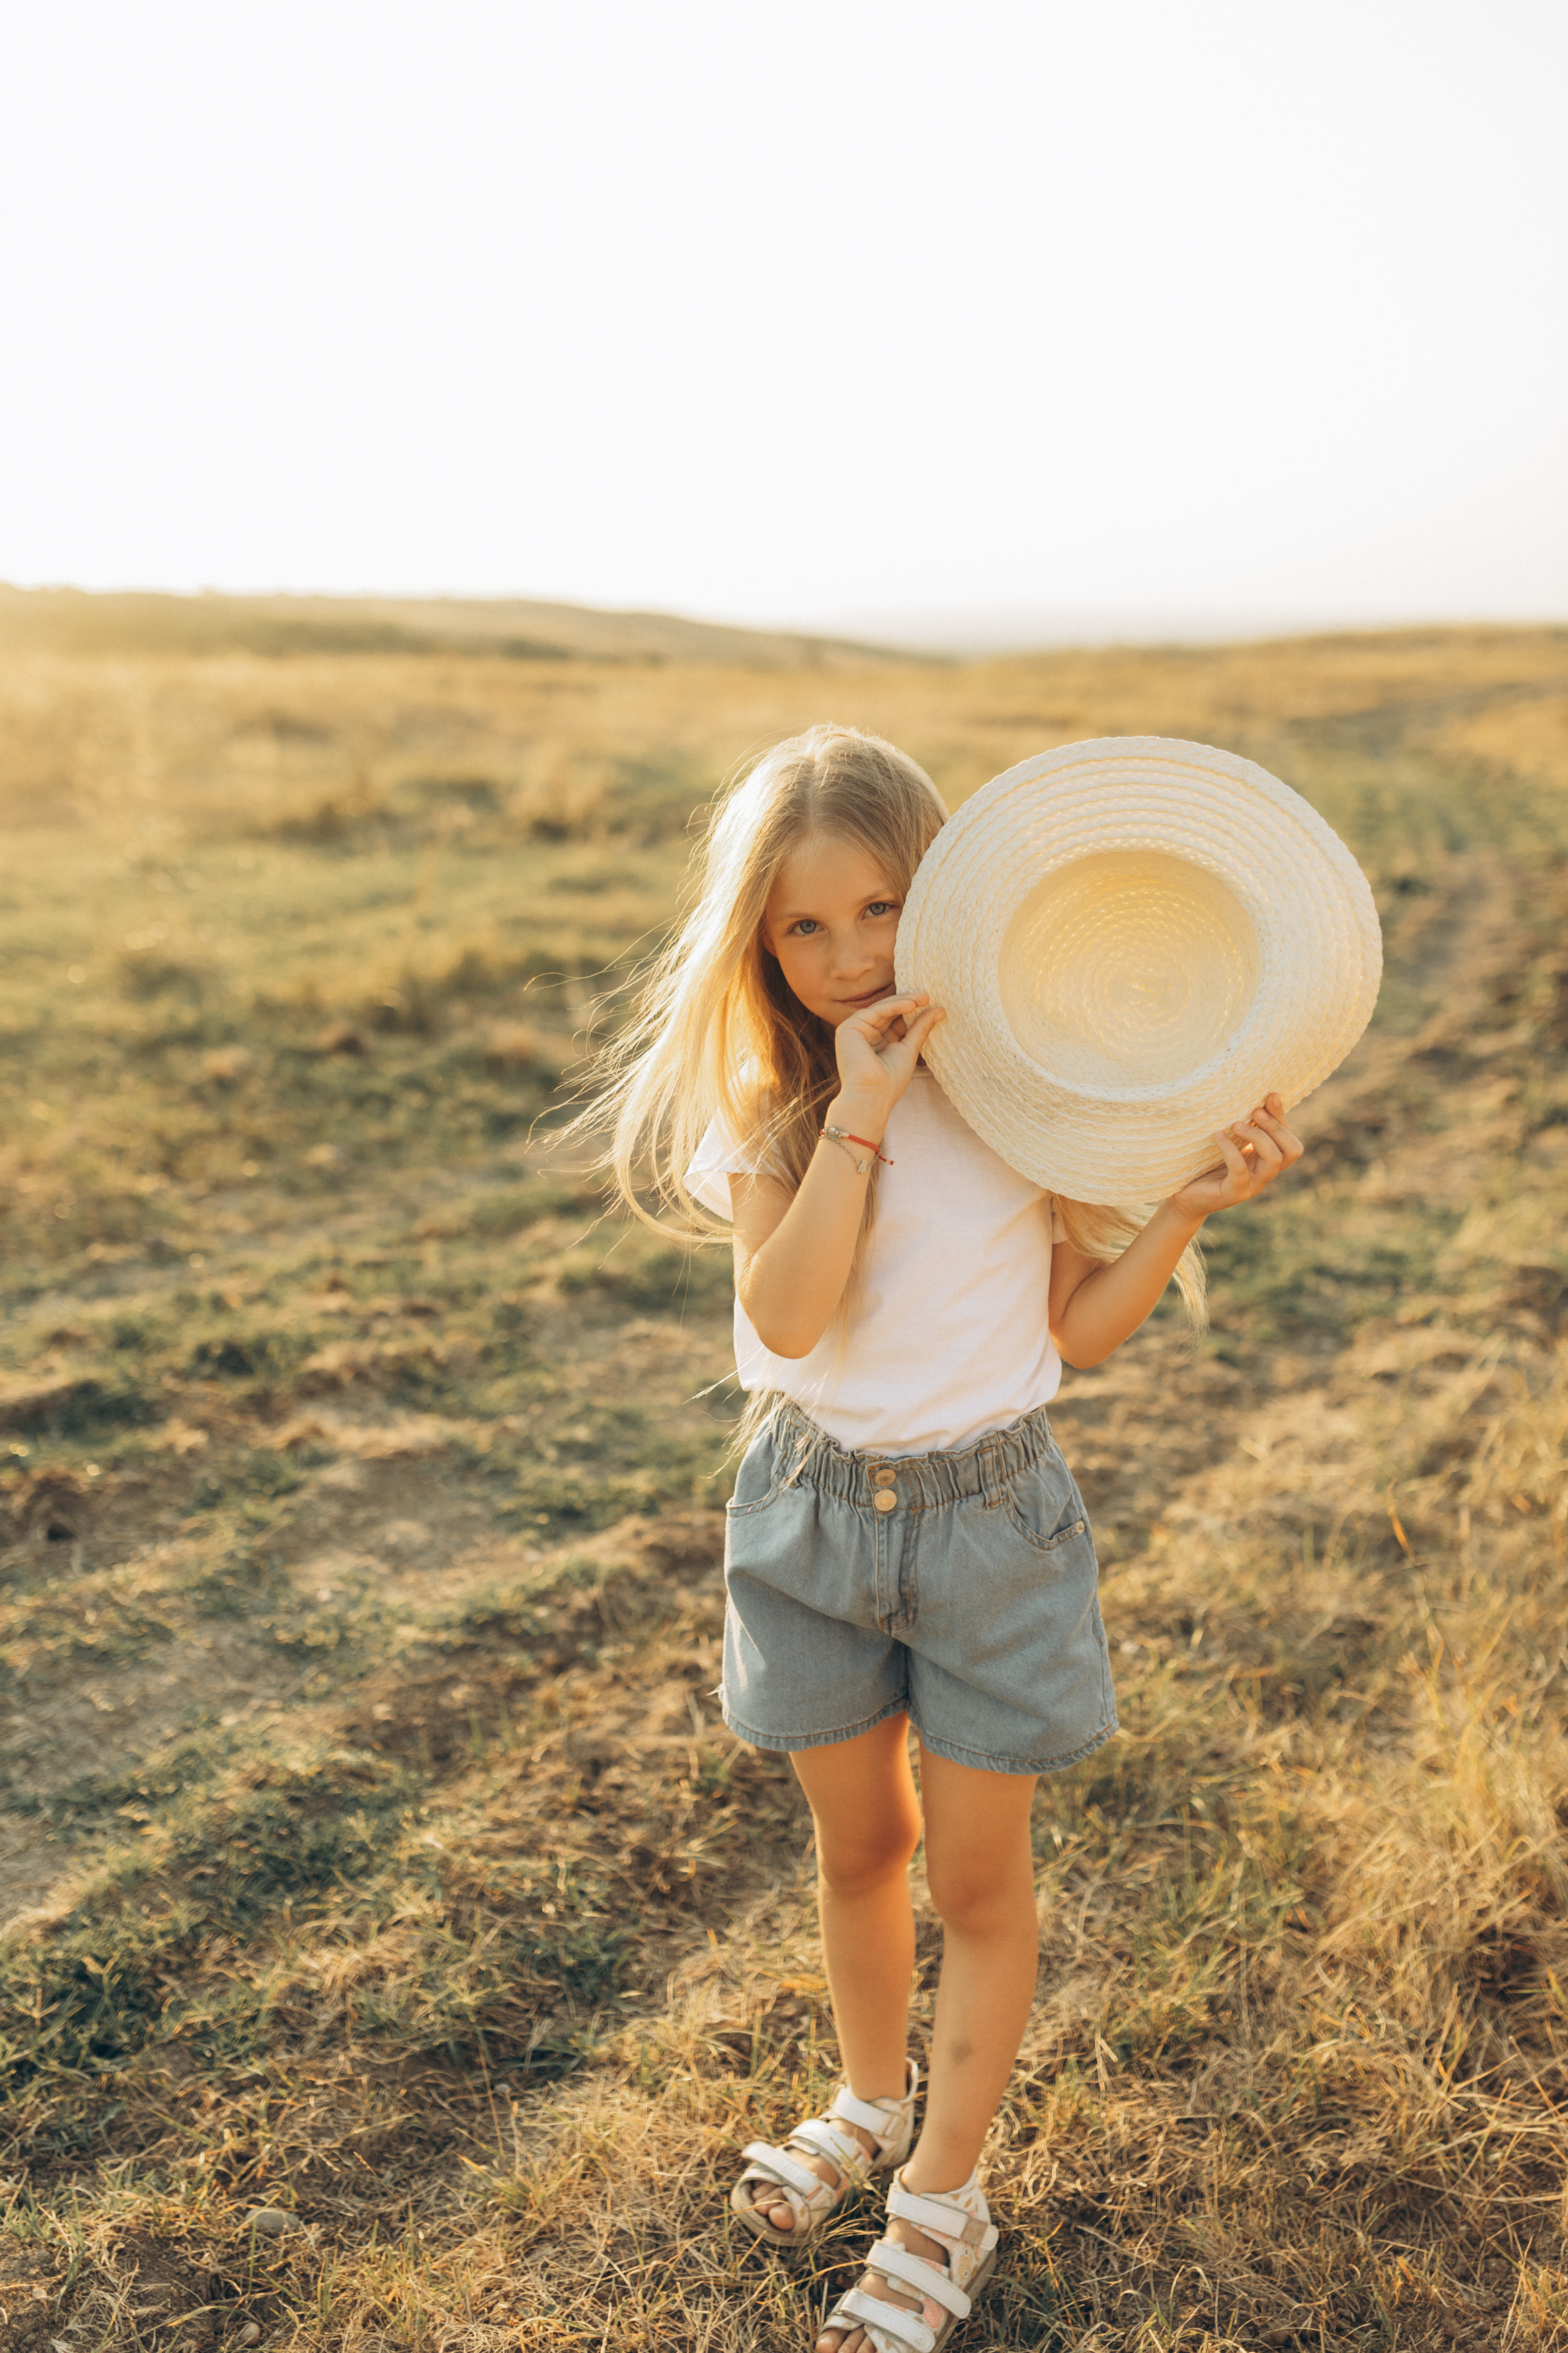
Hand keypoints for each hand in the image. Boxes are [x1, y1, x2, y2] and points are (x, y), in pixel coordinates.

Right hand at [831, 993, 945, 1128]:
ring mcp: (855, 1031)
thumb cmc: (890, 1081)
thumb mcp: (909, 1050)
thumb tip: (939, 1010)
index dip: (911, 1013)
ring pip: (882, 1009)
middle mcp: (864, 1035)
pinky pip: (875, 1011)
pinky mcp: (849, 1028)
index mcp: (876, 1043)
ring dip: (903, 1002)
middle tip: (928, 996)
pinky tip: (911, 1005)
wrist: (872, 1096)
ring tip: (924, 998)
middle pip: (888, 1013)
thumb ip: (920, 1028)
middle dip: (908, 1004)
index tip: (931, 1005)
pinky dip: (894, 1006)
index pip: (894, 1021)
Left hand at [1167, 1093, 1303, 1221]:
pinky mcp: (1234, 1193)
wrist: (1186, 1194)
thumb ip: (1244, 1124)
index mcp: (1267, 1158)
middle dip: (1275, 1127)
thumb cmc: (1207, 1164)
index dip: (1281, 1116)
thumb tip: (1254, 1097)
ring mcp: (1253, 1185)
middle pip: (1291, 1150)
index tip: (1270, 1095)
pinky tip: (1218, 1136)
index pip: (1288, 1137)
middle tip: (1254, 1112)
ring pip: (1274, 1161)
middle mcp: (1265, 1172)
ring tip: (1235, 1124)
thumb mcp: (1230, 1141)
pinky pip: (1239, 1171)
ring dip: (1258, 1137)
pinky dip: (1230, 1151)